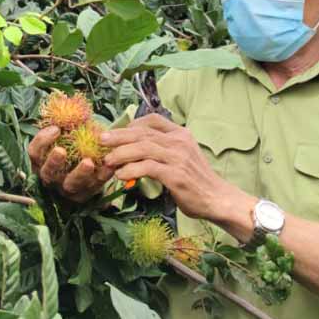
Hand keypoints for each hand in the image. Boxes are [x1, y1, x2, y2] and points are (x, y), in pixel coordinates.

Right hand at [27, 125, 113, 202]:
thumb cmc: (71, 149)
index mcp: (41, 162)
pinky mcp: (85, 195)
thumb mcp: (65, 138)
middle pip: (48, 172)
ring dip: (79, 173)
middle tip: (61, 150)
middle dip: (54, 161)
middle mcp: (51, 177)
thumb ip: (65, 126)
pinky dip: (102, 176)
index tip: (56, 128)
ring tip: (88, 162)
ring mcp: (67, 189)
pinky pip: (94, 186)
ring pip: (70, 184)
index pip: (34, 152)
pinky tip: (109, 166)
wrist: (85, 174)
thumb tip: (68, 104)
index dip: (42, 141)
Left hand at [100, 115, 251, 220]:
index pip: (153, 119)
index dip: (132, 124)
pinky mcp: (175, 175)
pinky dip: (131, 169)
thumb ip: (162, 149)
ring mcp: (178, 157)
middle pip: (142, 132)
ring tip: (108, 161)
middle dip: (118, 136)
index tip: (117, 132)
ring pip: (143, 148)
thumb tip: (135, 148)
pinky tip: (121, 175)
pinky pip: (148, 167)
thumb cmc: (195, 180)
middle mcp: (179, 141)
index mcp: (181, 134)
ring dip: (121, 153)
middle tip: (101, 140)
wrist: (216, 198)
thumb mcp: (181, 157)